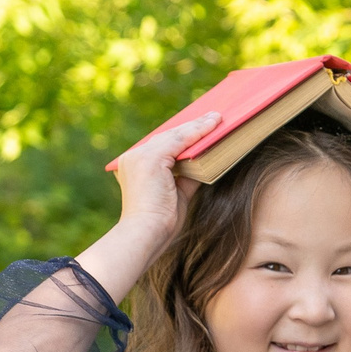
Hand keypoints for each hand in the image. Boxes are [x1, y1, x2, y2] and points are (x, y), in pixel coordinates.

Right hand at [104, 112, 216, 259]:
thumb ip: (187, 177)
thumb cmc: (161, 223)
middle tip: (213, 117)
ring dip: (198, 126)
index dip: (183, 137)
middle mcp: (133, 157)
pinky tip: (212, 125)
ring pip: (175, 135)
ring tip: (217, 118)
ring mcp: (139, 156)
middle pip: (168, 137)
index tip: (200, 128)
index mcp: (134, 166)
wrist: (146, 234)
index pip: (162, 146)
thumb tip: (204, 164)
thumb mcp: (177, 195)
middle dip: (192, 127)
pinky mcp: (149, 158)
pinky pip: (179, 140)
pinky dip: (197, 132)